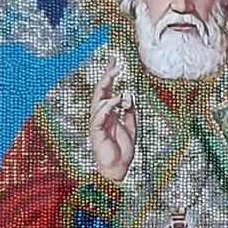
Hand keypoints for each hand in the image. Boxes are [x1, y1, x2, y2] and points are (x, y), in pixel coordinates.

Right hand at [89, 57, 136, 181]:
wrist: (119, 168)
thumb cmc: (123, 150)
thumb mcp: (132, 126)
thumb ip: (130, 111)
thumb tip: (127, 94)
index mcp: (109, 112)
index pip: (108, 89)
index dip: (110, 74)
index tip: (114, 59)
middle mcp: (101, 115)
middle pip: (101, 90)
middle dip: (107, 76)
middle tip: (115, 64)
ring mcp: (97, 122)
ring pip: (98, 100)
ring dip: (108, 89)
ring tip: (118, 83)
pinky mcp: (96, 131)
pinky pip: (99, 115)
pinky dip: (108, 106)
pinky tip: (116, 99)